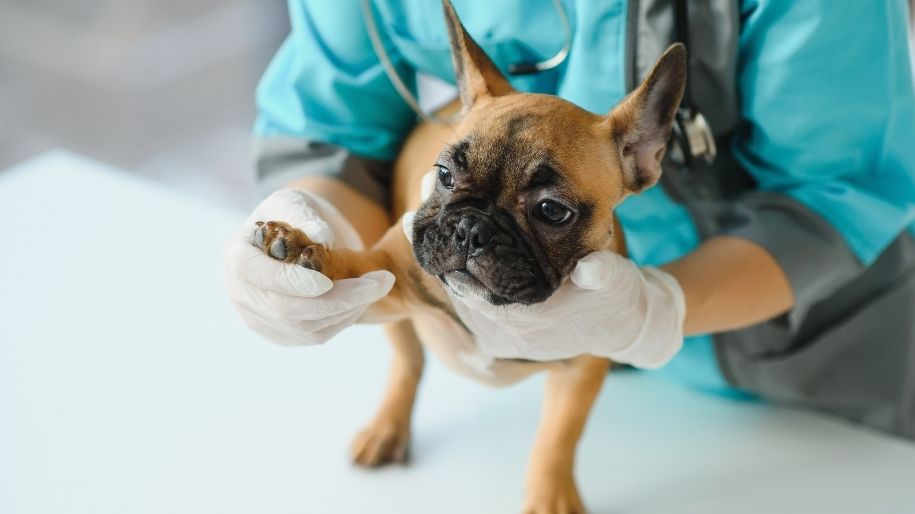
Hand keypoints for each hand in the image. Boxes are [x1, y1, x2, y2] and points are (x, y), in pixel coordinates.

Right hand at [225, 190, 393, 344]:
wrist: (297, 238)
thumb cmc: (294, 215)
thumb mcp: (296, 201)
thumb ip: (304, 215)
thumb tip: (322, 236)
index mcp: (238, 255)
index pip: (261, 276)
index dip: (294, 283)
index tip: (328, 281)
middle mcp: (242, 293)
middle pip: (287, 310)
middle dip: (338, 298)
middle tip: (380, 282)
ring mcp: (260, 318)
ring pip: (305, 328)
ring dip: (348, 309)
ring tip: (377, 285)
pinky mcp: (282, 334)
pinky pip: (315, 336)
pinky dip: (344, 320)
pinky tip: (362, 299)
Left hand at [403, 171, 683, 367]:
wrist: (621, 327)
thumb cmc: (616, 297)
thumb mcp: (616, 281)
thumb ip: (602, 274)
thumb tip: (592, 270)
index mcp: (528, 321)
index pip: (473, 287)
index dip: (449, 254)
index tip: (428, 218)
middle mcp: (506, 335)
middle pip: (457, 290)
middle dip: (439, 253)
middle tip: (415, 214)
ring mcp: (498, 338)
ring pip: (458, 295)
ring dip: (443, 263)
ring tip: (424, 223)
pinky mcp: (497, 335)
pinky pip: (467, 301)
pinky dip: (456, 274)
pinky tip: (447, 247)